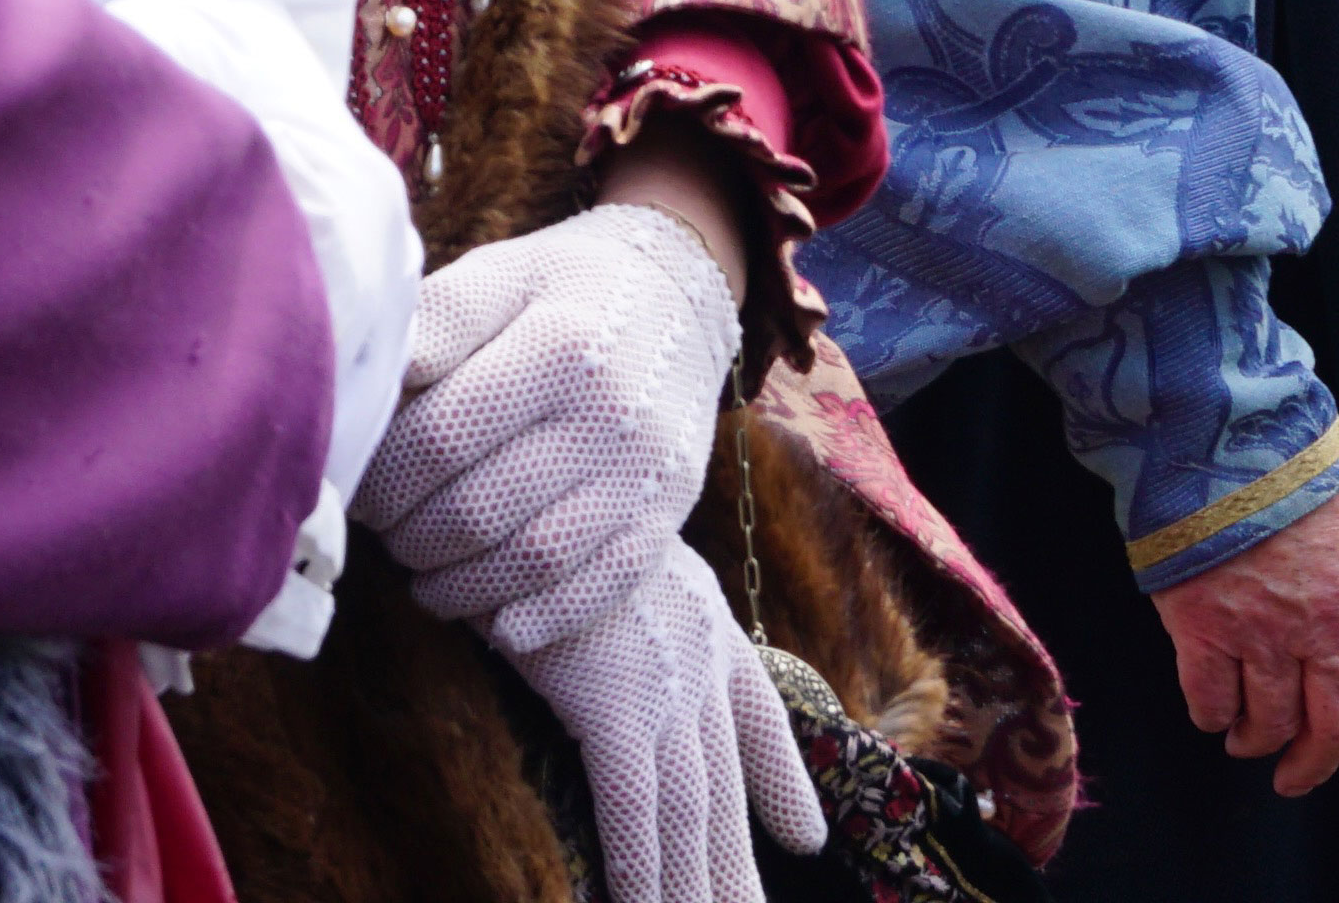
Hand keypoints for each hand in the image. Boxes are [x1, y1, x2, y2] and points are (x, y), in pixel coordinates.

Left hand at [354, 199, 736, 652]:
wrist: (679, 298)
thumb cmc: (564, 289)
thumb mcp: (500, 272)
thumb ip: (434, 320)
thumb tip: (368, 380)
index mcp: (561, 344)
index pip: (440, 440)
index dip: (382, 477)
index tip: (359, 483)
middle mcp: (612, 413)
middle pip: (479, 512)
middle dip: (408, 535)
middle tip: (385, 526)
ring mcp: (648, 473)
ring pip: (531, 564)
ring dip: (457, 586)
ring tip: (422, 567)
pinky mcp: (668, 516)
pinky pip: (594, 594)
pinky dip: (530, 619)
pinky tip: (488, 610)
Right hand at [488, 535, 827, 902]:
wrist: (532, 476)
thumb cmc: (549, 511)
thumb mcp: (611, 558)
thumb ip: (629, 608)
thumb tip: (608, 644)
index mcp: (706, 626)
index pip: (759, 717)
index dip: (782, 782)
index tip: (806, 835)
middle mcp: (699, 662)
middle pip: (726, 788)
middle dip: (738, 867)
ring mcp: (663, 687)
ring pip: (688, 813)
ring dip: (695, 886)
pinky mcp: (615, 706)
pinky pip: (632, 810)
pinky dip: (642, 870)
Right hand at [1155, 469, 1338, 796]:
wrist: (1223, 431)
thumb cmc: (1291, 467)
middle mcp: (1330, 623)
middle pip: (1336, 725)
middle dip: (1317, 763)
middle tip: (1296, 776)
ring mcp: (1266, 630)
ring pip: (1271, 722)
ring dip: (1259, 742)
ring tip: (1247, 740)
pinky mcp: (1205, 629)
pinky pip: (1211, 702)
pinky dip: (1212, 717)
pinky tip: (1213, 712)